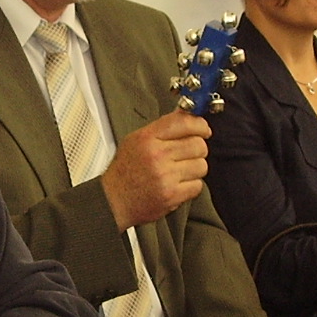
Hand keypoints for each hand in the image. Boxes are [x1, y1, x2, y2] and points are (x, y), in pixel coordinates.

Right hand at [102, 112, 209, 230]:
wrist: (113, 201)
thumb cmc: (125, 172)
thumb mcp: (136, 140)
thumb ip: (162, 128)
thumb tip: (186, 114)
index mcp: (147, 139)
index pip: (183, 123)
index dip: (199, 124)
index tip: (203, 129)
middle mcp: (156, 156)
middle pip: (198, 144)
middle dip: (197, 149)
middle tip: (188, 154)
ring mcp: (165, 176)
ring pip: (201, 165)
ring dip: (195, 168)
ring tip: (180, 171)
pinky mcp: (171, 195)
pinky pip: (197, 185)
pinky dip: (191, 185)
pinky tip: (178, 184)